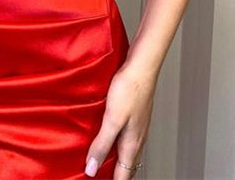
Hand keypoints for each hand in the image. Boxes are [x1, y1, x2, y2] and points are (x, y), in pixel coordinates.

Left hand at [84, 63, 156, 177]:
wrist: (142, 66)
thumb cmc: (130, 89)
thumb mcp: (112, 119)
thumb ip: (102, 144)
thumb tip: (92, 168)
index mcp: (132, 143)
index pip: (124, 173)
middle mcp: (138, 137)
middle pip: (128, 165)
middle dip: (119, 174)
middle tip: (104, 177)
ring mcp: (138, 125)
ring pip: (129, 150)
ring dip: (119, 159)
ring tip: (107, 162)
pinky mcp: (136, 114)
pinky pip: (128, 136)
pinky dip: (120, 143)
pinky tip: (112, 135)